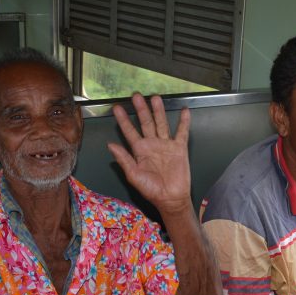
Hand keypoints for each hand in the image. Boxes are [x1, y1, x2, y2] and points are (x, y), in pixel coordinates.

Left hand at [108, 93, 192, 215]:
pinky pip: (182, 132)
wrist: (170, 198)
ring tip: (155, 98)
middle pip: (145, 123)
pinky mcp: (179, 148)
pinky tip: (184, 111)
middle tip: (136, 96)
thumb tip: (111, 145)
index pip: (129, 132)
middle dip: (141, 109)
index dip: (123, 120)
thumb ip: (124, 159)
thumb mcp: (133, 175)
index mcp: (140, 151)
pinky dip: (184, 122)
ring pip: (162, 123)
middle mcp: (152, 145)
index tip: (117, 108)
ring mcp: (166, 145)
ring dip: (158, 111)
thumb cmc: (151, 190)